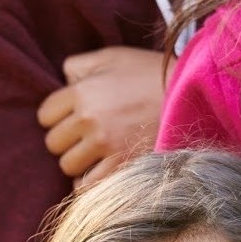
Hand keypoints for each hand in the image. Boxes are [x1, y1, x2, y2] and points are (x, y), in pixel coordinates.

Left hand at [36, 46, 165, 183]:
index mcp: (83, 91)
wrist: (195, 96)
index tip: (76, 116)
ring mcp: (106, 144)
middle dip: (68, 140)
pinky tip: (101, 172)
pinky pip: (88, 185)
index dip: (59, 117)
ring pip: (68, 165)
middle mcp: (90, 118)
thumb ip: (80, 65)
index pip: (45, 115)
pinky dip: (89, 183)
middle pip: (53, 143)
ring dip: (80, 162)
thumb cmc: (152, 74)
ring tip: (99, 152)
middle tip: (89, 136)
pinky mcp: (123, 165)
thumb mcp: (115, 56)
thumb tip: (62, 81)